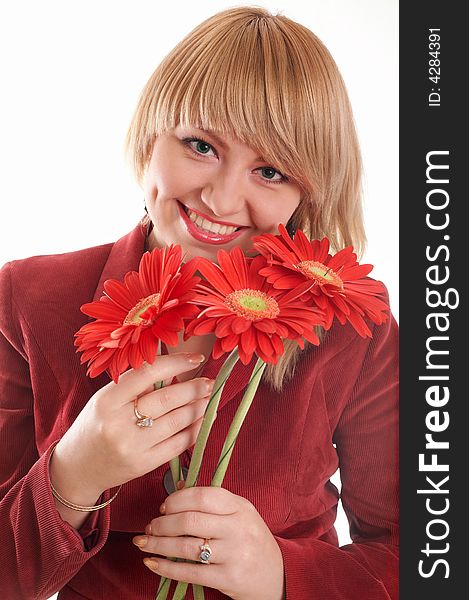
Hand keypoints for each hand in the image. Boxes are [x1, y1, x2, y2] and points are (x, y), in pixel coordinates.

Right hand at [50, 353, 212, 507]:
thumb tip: (177, 367)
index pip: (147, 373)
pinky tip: (204, 419)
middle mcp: (118, 424)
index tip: (196, 358)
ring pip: (177, 421)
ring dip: (200, 407)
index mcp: (107, 400)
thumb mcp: (106, 399)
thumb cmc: (96, 425)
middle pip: (167, 399)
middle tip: (209, 382)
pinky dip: (196, 429)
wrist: (77, 468)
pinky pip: (179, 444)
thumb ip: (136, 385)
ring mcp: (132, 447)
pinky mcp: (144, 465)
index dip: (175, 363)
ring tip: (209, 398)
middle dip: (194, 388)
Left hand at [133, 487, 284, 599]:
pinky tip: (152, 563)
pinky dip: (165, 568)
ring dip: (158, 545)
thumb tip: (178, 484)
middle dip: (162, 524)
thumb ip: (210, 500)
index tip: (163, 506)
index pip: (202, 496)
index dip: (177, 499)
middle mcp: (238, 528)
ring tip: (144, 543)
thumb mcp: (238, 514)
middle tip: (149, 527)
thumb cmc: (251, 540)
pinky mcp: (228, 578)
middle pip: (190, 521)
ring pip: (186, 547)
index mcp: (240, 506)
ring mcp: (234, 554)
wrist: (276, 576)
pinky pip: (189, 572)